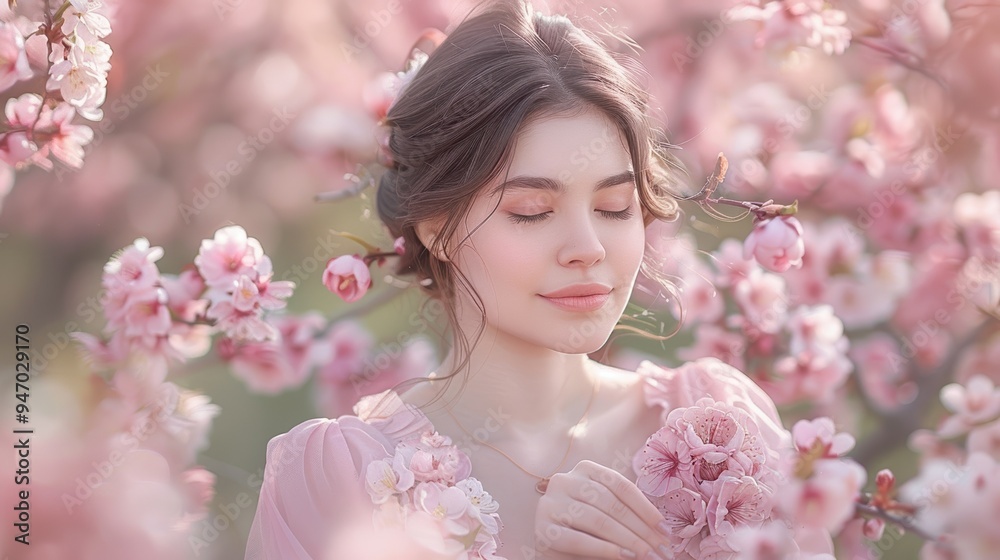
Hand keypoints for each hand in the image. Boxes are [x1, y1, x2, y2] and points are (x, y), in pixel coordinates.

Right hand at [533, 460, 672, 559]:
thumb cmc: (588, 531)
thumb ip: (630, 517)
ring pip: (598, 520)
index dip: (647, 509)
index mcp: (585, 469)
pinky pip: (579, 539)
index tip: (667, 532)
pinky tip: (624, 556)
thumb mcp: (610, 516)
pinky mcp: (543, 529)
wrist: (556, 551)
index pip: (622, 486)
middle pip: (611, 504)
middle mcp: (564, 480)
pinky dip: (604, 549)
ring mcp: (550, 503)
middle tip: (662, 551)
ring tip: (647, 556)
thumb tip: (663, 532)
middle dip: (641, 530)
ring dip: (628, 541)